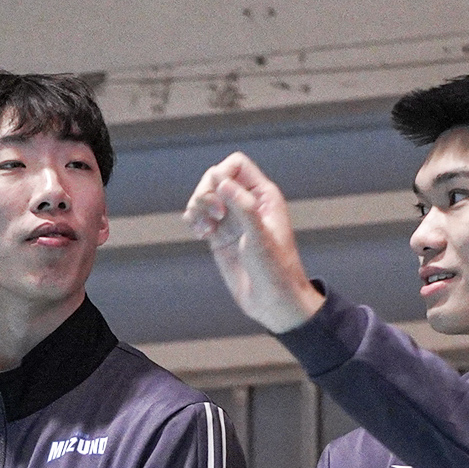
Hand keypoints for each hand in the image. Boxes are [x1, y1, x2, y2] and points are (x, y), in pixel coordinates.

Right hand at [183, 153, 325, 333]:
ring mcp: (232, 220)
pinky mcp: (219, 237)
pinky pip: (200, 217)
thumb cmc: (274, 270)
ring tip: (202, 229)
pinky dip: (193, 221)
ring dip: (196, 208)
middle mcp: (247, 203)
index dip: (222, 176)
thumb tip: (219, 179)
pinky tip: (200, 235)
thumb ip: (241, 205)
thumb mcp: (258, 236)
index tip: (221, 203)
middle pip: (215, 178)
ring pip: (205, 197)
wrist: (273, 302)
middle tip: (213, 218)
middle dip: (205, 194)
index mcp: (263, 195)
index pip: (236, 165)